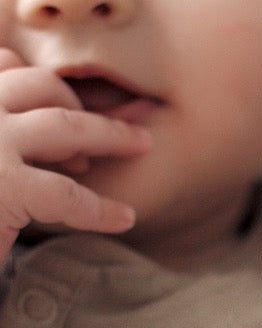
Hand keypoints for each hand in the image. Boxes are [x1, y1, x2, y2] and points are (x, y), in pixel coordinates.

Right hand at [0, 49, 149, 252]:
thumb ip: (6, 136)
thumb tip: (62, 137)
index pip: (2, 67)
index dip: (41, 85)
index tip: (69, 105)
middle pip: (38, 86)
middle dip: (83, 104)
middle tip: (118, 130)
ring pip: (62, 125)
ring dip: (107, 133)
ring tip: (140, 144)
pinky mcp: (2, 189)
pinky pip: (68, 194)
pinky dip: (100, 208)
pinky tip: (123, 218)